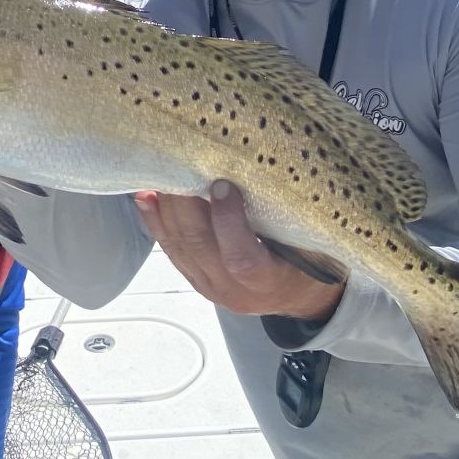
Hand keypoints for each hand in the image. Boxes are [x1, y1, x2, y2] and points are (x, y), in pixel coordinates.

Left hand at [135, 180, 343, 320]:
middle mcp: (235, 291)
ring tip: (158, 172)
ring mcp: (211, 288)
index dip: (228, 222)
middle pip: (199, 246)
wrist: (300, 297)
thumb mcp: (311, 241)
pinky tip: (146, 196)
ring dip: (165, 208)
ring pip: (180, 247)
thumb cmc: (311, 259)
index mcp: (271, 282)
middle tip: (178, 161)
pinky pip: (171, 251)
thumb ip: (288, 216)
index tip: (223, 185)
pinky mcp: (196, 281)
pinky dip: (156, 221)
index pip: (242, 259)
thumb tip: (264, 169)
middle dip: (183, 202)